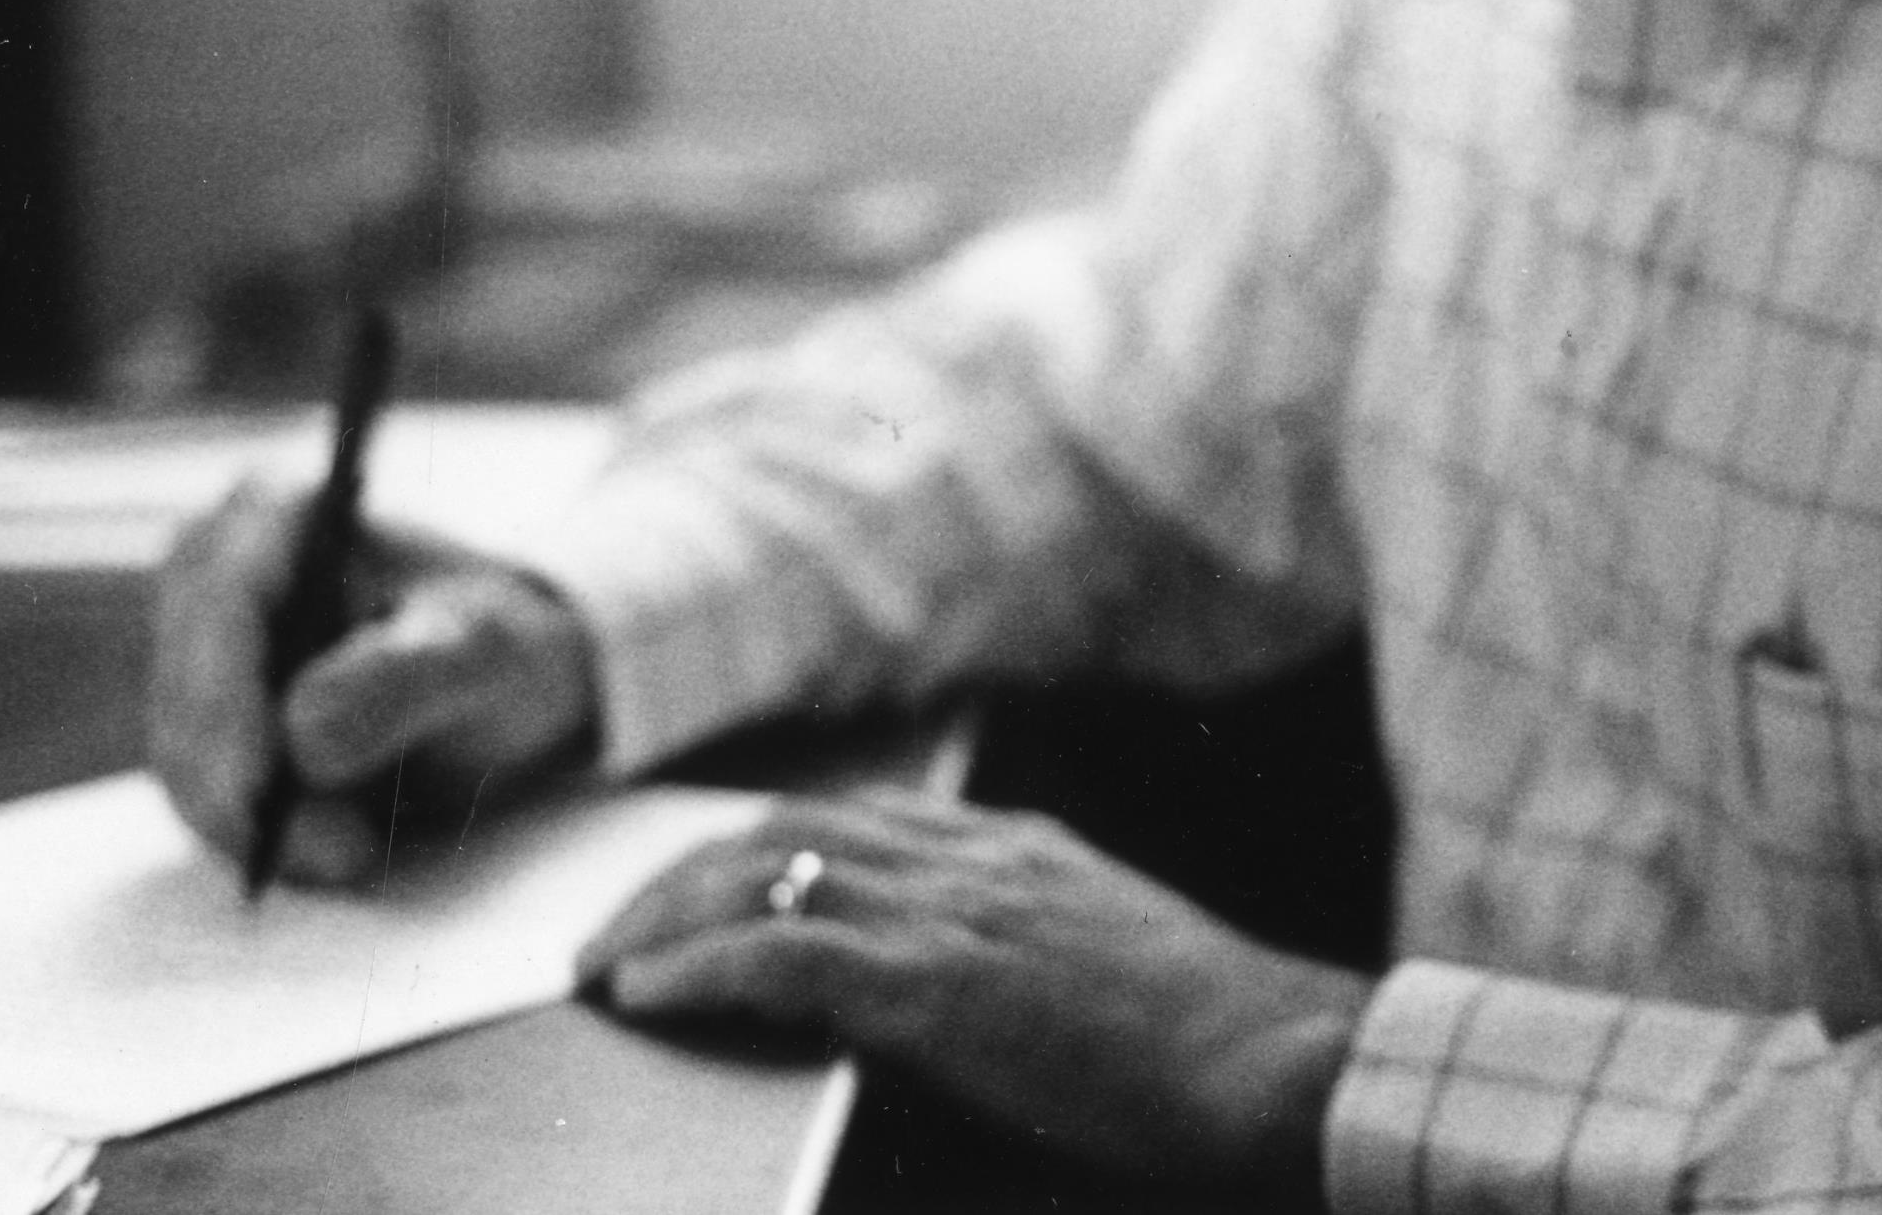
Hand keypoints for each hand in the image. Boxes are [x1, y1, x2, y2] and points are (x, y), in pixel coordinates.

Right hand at [149, 476, 598, 884]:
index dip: (226, 702)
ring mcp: (198, 650)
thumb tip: (303, 734)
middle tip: (342, 851)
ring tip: (357, 852)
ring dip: (261, 825)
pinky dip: (257, 836)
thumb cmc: (500, 644)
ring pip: (188, 759)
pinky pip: (202, 794)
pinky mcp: (201, 723)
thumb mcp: (485, 654)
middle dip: (253, 787)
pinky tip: (328, 849)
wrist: (502, 685)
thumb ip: (405, 678)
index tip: (257, 789)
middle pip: (191, 693)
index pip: (224, 605)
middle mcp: (217, 570)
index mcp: (279, 513)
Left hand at [579, 789, 1370, 1194]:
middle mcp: (974, 860)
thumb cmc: (1220, 1049)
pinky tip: (645, 994)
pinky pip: (782, 957)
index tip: (689, 886)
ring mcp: (956, 915)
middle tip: (609, 933)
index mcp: (1015, 849)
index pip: (848, 816)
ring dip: (662, 916)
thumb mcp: (1110, 968)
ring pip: (764, 874)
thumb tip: (965, 998)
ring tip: (599, 965)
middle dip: (680, 874)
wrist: (1281, 1065)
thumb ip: (1030, 954)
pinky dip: (697, 968)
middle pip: (784, 827)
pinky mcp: (941, 988)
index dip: (751, 845)